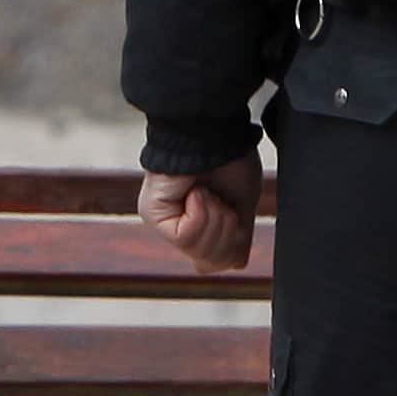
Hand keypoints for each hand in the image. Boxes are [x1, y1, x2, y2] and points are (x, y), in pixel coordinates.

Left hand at [139, 152, 263, 273]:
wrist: (214, 131)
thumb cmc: (229, 156)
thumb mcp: (243, 202)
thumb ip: (238, 236)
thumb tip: (237, 264)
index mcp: (201, 223)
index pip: (218, 263)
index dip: (233, 247)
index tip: (235, 214)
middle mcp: (179, 225)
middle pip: (209, 264)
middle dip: (226, 233)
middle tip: (222, 202)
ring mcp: (164, 221)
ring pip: (198, 254)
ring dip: (214, 219)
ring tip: (208, 193)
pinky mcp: (153, 213)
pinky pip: (185, 237)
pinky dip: (200, 212)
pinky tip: (196, 191)